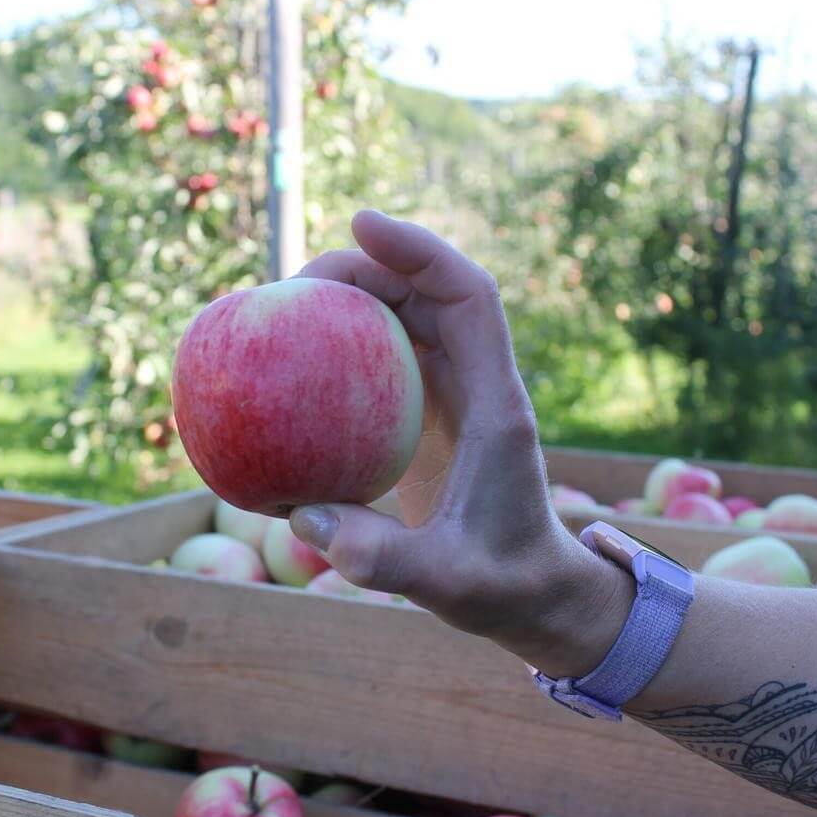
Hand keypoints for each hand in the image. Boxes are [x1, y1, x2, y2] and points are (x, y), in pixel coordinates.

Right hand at [289, 211, 630, 675]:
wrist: (533, 595)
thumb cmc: (502, 586)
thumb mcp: (449, 585)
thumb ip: (385, 559)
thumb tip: (304, 517)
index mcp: (497, 404)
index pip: (469, 296)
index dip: (420, 250)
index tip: (360, 222)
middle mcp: (478, 384)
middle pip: (428, 292)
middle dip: (367, 266)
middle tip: (291, 284)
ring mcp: (454, 396)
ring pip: (407, 318)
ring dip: (354, 299)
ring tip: (284, 312)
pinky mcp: (428, 416)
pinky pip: (385, 360)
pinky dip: (344, 346)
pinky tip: (293, 364)